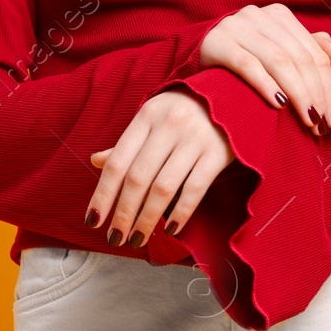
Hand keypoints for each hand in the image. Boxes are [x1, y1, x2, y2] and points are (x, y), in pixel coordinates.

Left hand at [86, 89, 232, 246]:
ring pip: (163, 188)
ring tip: (136, 239)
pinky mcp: (218, 152)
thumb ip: (129, 142)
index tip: (93, 221)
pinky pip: (194, 190)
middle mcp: (168, 124)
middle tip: (115, 238)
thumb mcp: (155, 117)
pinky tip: (169, 229)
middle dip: (123, 214)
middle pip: (137, 179)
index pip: (117, 162)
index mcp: (147, 115)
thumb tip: (96, 162)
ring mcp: (195, 138)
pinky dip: (180, 213)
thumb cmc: (188, 110)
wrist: (237, 91)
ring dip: (146, 219)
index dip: (102, 194)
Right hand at [200, 3, 330, 135]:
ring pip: (279, 61)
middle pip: (300, 58)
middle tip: (322, 125)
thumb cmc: (237, 61)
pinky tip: (279, 105)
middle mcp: (260, 15)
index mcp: (279, 16)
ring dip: (298, 94)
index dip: (329, 87)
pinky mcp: (217, 43)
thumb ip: (302, 50)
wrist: (192, 57)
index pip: (314, 54)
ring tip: (308, 121)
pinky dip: (266, 85)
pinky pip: (248, 65)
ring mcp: (237, 26)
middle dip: (316, 95)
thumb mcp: (272, 53)